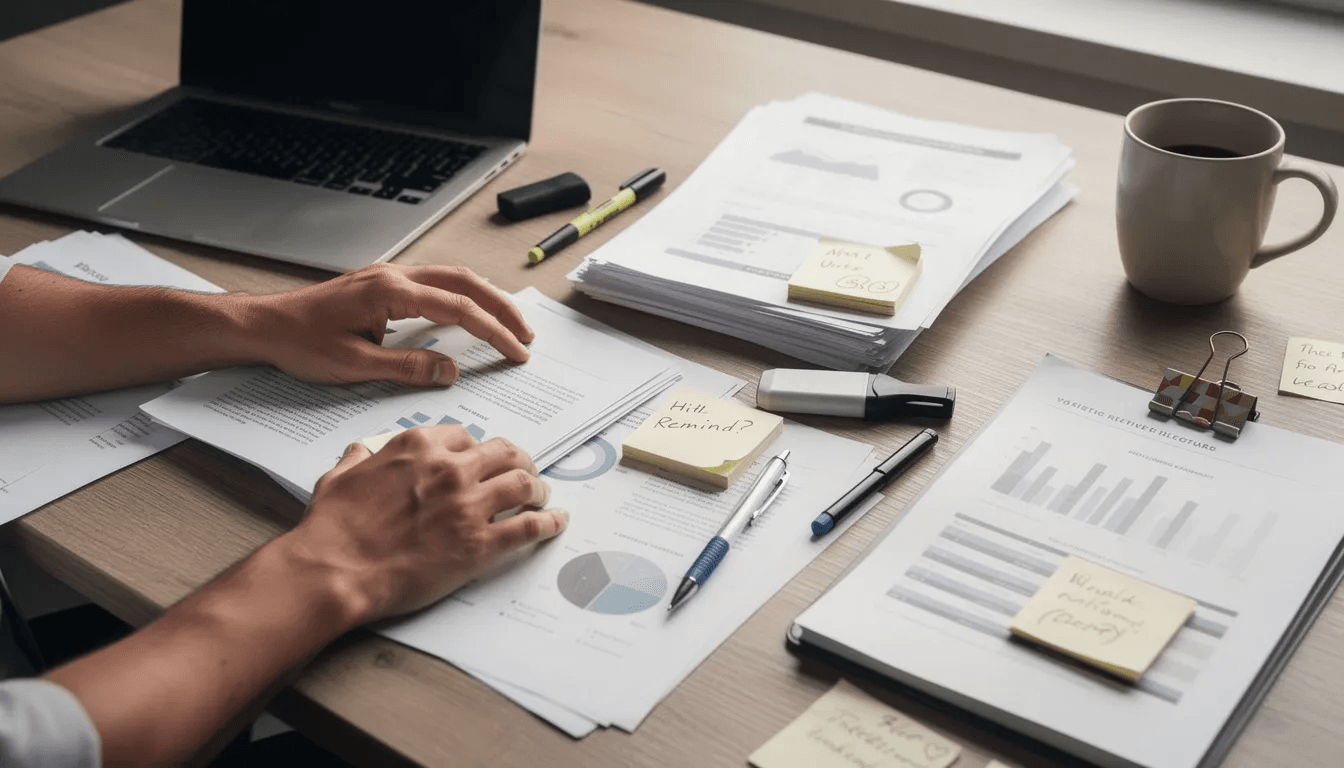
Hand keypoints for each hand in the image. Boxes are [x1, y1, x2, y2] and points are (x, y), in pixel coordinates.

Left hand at [240, 263, 534, 386]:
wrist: (265, 325)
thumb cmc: (300, 342)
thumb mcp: (354, 365)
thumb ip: (407, 367)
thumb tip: (449, 370)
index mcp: (390, 293)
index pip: (458, 308)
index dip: (493, 331)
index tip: (515, 351)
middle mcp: (393, 276)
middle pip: (465, 282)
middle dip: (501, 308)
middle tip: (526, 335)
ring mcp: (388, 276)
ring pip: (452, 278)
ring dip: (485, 300)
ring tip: (508, 325)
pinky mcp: (382, 284)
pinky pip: (434, 283)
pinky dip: (462, 297)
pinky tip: (469, 315)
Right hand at [282, 425, 567, 622]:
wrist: (337, 569)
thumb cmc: (333, 528)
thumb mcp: (340, 478)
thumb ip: (358, 459)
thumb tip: (360, 453)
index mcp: (418, 448)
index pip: (464, 436)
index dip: (475, 449)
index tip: (480, 460)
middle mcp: (450, 469)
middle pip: (504, 452)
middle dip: (517, 460)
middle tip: (523, 471)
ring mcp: (469, 506)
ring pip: (524, 483)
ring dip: (537, 488)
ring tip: (541, 496)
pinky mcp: (480, 543)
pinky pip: (529, 526)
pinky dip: (550, 522)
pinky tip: (557, 521)